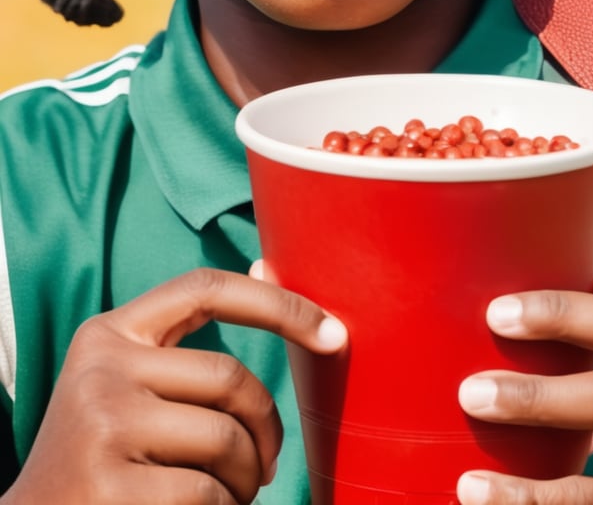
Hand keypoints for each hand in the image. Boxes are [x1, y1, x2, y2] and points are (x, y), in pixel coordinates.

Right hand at [4, 267, 346, 504]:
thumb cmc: (105, 453)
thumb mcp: (133, 382)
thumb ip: (191, 341)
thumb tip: (268, 266)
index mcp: (111, 332)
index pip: (207, 288)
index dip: (279, 304)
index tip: (335, 332)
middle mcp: (102, 367)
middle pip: (231, 379)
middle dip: (265, 429)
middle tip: (263, 467)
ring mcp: (102, 424)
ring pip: (227, 439)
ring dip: (246, 478)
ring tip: (230, 496)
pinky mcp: (108, 485)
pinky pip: (207, 494)